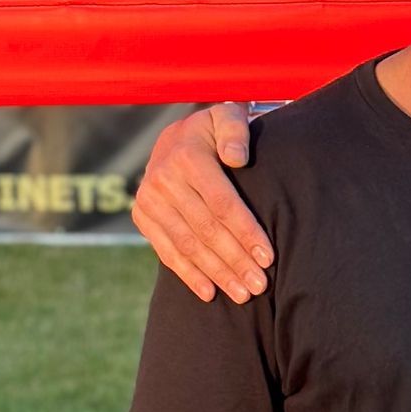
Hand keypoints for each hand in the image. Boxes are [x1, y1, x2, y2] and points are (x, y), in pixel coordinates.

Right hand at [133, 104, 271, 304]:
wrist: (177, 136)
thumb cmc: (215, 131)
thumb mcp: (228, 116)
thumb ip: (236, 129)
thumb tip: (237, 158)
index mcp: (186, 156)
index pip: (222, 203)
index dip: (246, 232)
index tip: (268, 257)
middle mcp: (162, 178)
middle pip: (206, 229)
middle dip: (235, 261)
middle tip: (260, 285)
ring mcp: (149, 200)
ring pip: (187, 245)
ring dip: (216, 273)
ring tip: (243, 294)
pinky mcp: (142, 217)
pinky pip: (166, 251)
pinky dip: (188, 275)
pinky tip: (209, 293)